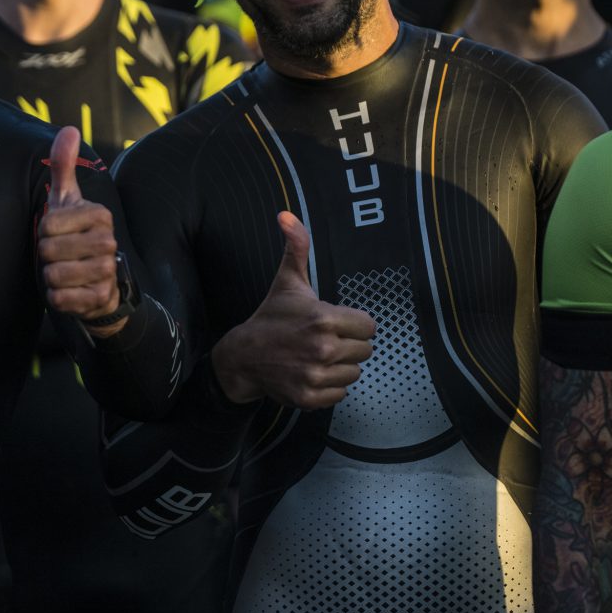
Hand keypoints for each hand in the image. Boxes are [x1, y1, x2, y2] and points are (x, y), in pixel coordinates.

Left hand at [38, 127, 125, 334]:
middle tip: (59, 256)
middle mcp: (108, 241)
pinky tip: (69, 292)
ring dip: (50, 278)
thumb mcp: (67, 200)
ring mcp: (107, 271)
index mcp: (99, 214)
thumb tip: (69, 128)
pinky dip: (57, 298)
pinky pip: (61, 299)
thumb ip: (63, 166)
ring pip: (54, 275)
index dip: (44, 232)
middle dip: (45, 257)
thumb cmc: (74, 236)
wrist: (98, 284)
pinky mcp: (102, 298)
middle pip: (49, 250)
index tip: (57, 234)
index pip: (48, 224)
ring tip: (63, 273)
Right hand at [212, 211, 374, 408]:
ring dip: (338, 366)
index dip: (352, 323)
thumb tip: (286, 214)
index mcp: (323, 318)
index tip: (331, 322)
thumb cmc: (271, 317)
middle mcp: (322, 348)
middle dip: (346, 345)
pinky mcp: (310, 398)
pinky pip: (341, 394)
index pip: (369, 326)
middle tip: (320, 339)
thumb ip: (296, 247)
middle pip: (364, 351)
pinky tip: (309, 372)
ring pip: (354, 373)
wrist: (242, 356)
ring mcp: (316, 375)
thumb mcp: (287, 281)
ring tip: (314, 356)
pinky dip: (328, 386)